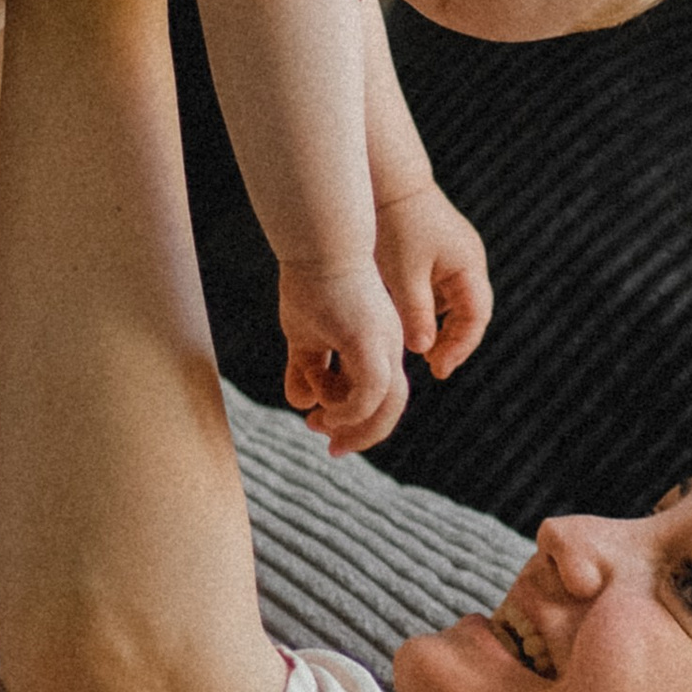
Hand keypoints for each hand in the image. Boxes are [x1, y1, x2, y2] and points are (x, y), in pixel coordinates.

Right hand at [278, 256, 410, 454]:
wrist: (316, 243)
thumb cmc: (308, 282)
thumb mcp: (303, 335)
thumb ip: (305, 369)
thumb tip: (298, 402)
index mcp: (380, 343)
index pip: (381, 394)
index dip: (356, 419)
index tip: (321, 427)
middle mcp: (390, 345)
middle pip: (393, 406)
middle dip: (362, 433)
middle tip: (331, 448)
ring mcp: (384, 342)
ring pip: (387, 403)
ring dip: (354, 424)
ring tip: (319, 423)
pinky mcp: (369, 339)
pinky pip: (370, 391)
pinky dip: (350, 410)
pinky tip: (322, 409)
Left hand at [371, 175, 491, 381]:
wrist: (388, 180)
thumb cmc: (396, 224)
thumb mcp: (404, 273)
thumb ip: (416, 313)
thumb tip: (423, 350)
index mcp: (468, 265)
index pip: (476, 317)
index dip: (460, 347)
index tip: (438, 369)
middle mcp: (470, 261)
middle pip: (472, 313)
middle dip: (454, 341)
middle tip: (433, 366)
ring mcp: (458, 255)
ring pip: (456, 303)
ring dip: (443, 327)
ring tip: (421, 350)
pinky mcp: (441, 253)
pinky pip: (443, 290)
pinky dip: (432, 310)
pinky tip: (411, 322)